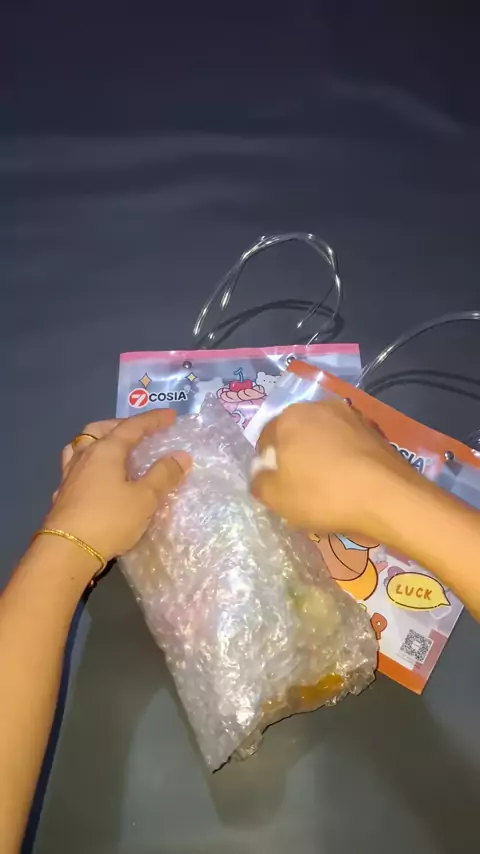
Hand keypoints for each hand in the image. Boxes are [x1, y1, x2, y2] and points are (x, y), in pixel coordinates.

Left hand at [45, 410, 190, 562]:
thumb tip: (181, 456)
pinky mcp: (62, 495)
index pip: (132, 427)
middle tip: (138, 431)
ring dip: (98, 441)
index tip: (170, 416)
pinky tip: (96, 479)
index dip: (152, 420)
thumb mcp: (145, 498)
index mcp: (105, 450)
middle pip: (99, 430)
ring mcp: (69, 476)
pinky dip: (89, 465)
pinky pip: (75, 469)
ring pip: (80, 447)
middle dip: (120, 425)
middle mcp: (84, 457)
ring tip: (113, 450)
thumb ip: (163, 475)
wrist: (67, 551)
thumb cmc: (110, 519)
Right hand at [250, 399, 421, 539]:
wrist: (388, 497)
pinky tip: (351, 483)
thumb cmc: (323, 494)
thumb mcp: (277, 498)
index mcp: (289, 417)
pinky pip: (349, 444)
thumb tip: (261, 475)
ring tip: (329, 487)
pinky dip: (346, 459)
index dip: (267, 465)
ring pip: (325, 438)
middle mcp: (319, 407)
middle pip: (297, 434)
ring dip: (322, 457)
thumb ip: (259, 483)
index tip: (277, 487)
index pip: (266, 438)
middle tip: (301, 488)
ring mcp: (351, 416)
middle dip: (296, 457)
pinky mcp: (376, 430)